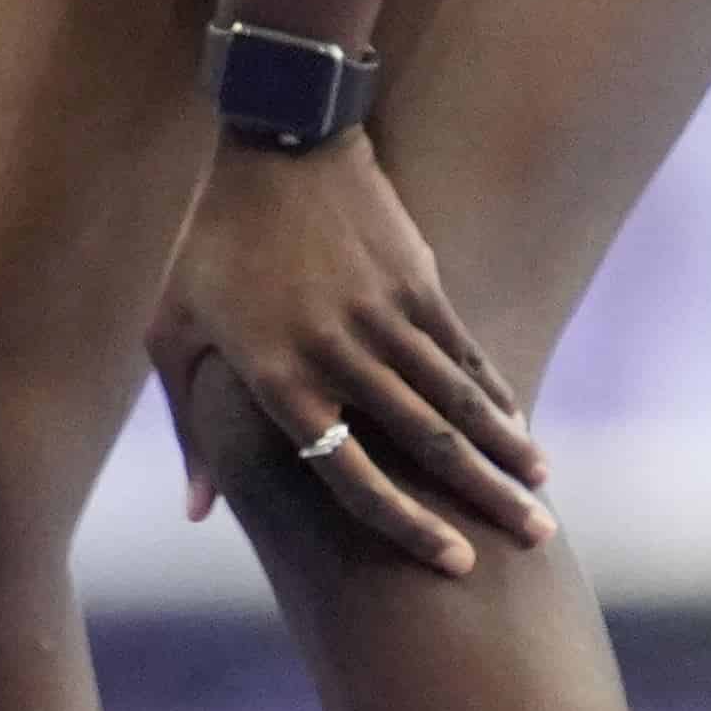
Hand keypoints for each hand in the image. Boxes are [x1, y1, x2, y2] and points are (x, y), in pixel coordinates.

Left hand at [150, 137, 548, 573]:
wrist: (276, 148)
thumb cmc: (209, 249)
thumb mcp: (171, 334)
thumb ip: (191, 428)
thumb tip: (198, 513)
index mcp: (276, 378)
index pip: (348, 475)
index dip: (405, 525)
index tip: (452, 562)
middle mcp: (338, 356)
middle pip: (426, 447)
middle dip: (485, 499)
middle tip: (537, 541)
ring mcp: (385, 318)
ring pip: (459, 403)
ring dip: (506, 450)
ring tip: (540, 492)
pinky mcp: (420, 285)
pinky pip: (466, 354)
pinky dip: (494, 394)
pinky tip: (518, 426)